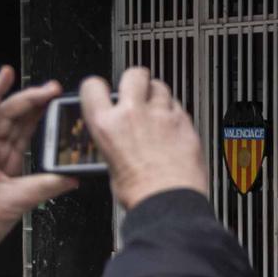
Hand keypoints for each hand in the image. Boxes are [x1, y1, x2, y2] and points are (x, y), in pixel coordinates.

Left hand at [0, 66, 76, 260]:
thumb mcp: (12, 203)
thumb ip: (44, 187)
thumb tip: (69, 177)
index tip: (7, 73)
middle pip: (5, 114)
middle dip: (27, 98)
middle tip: (50, 89)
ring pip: (14, 124)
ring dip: (32, 109)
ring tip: (52, 97)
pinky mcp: (4, 165)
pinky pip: (20, 139)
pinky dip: (34, 128)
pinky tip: (46, 118)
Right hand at [81, 67, 209, 210]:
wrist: (169, 202)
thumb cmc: (140, 192)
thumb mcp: (110, 164)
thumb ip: (114, 139)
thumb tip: (118, 135)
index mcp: (107, 124)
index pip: (93, 86)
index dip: (98, 87)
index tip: (104, 91)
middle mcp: (133, 113)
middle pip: (134, 74)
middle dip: (136, 81)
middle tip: (138, 92)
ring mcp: (161, 115)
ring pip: (160, 86)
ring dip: (158, 95)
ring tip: (158, 112)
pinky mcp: (185, 122)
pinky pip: (179, 106)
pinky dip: (176, 113)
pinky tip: (173, 128)